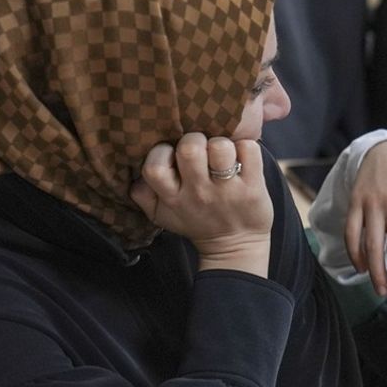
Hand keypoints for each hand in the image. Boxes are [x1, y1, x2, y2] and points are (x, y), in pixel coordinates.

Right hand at [130, 133, 272, 275]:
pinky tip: (242, 157)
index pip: (154, 166)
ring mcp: (228, 190)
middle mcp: (199, 193)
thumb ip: (142, 194)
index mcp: (173, 198)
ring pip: (221, 146)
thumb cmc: (196, 221)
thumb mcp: (161, 215)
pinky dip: (246, 147)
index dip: (161, 152)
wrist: (234, 246)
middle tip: (201, 148)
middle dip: (194, 140)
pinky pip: (249, 149)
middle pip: (189, 148)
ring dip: (222, 143)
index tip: (172, 154)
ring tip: (223, 153)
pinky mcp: (253, 187)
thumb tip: (133, 170)